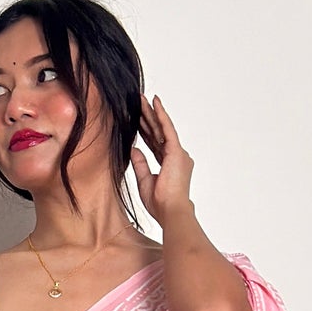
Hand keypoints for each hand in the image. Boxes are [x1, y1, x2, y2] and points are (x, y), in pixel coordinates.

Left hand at [130, 93, 194, 224]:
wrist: (170, 211)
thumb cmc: (160, 203)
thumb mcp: (144, 181)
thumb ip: (140, 164)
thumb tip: (133, 149)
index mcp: (169, 165)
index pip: (155, 144)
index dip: (146, 131)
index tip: (137, 120)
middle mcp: (176, 157)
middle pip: (158, 133)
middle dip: (147, 118)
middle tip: (138, 103)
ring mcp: (178, 153)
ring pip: (161, 128)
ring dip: (151, 113)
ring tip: (142, 99)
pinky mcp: (176, 151)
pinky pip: (167, 129)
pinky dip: (160, 115)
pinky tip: (154, 103)